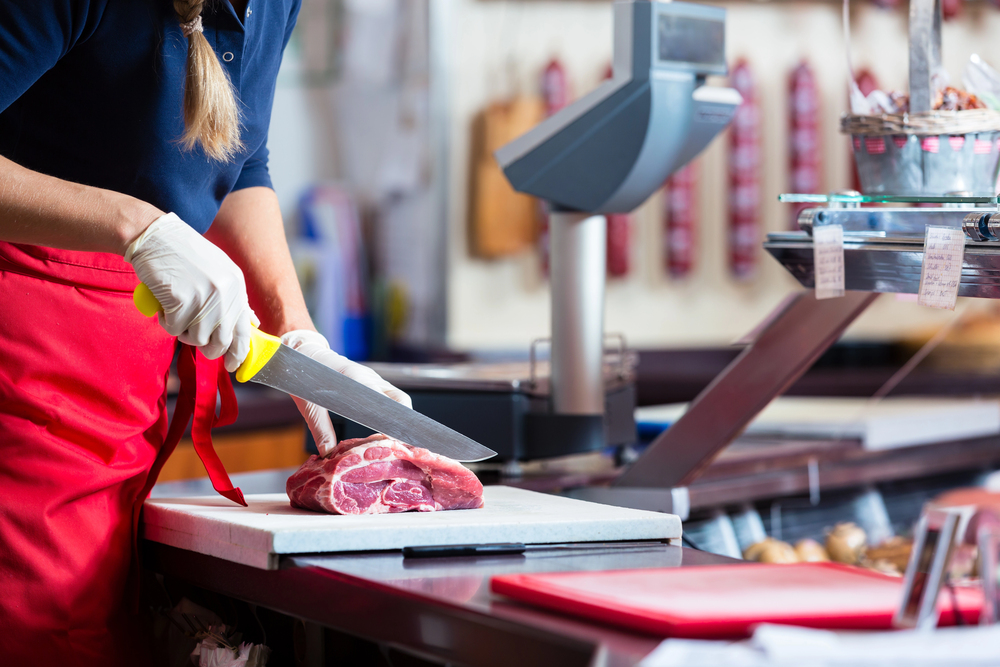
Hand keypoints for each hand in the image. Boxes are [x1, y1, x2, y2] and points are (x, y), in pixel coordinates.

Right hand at [125, 212, 256, 371]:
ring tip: (175, 308)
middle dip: (206, 347)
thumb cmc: (182, 256)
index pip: (244, 330)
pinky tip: (164, 301)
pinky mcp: (182, 299)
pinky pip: (173, 328)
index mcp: (237, 285)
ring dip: (182, 329)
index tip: (231, 365)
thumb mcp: (217, 272)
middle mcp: (226, 292)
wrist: (154, 235)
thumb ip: (231, 298)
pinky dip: (165, 320)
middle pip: (220, 341)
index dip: (237, 353)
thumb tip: (246, 326)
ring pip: (195, 338)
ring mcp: (205, 296)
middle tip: (191, 336)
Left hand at [282, 330, 411, 456]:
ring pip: (396, 396)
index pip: (383, 402)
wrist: (304, 355)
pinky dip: (391, 409)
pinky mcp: (370, 379)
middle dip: (404, 419)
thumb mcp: (310, 407)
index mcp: (356, 380)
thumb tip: (328, 454)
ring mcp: (372, 377)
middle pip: (399, 399)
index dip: (391, 421)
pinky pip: (387, 394)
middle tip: (400, 441)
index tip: (394, 438)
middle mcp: (369, 377)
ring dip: (399, 415)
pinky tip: (384, 424)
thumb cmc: (306, 378)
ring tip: (395, 437)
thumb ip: (321, 431)